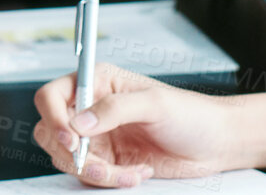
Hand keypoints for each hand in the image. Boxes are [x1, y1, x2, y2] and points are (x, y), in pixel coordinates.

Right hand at [32, 64, 244, 186]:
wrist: (214, 145)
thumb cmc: (191, 114)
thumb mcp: (155, 103)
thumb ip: (115, 109)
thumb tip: (79, 122)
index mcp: (98, 82)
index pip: (53, 96)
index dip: (54, 117)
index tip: (71, 138)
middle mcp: (92, 110)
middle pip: (51, 132)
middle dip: (71, 153)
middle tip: (97, 163)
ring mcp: (98, 139)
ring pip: (68, 161)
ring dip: (95, 172)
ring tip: (128, 172)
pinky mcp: (107, 163)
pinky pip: (90, 178)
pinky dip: (111, 181)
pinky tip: (137, 173)